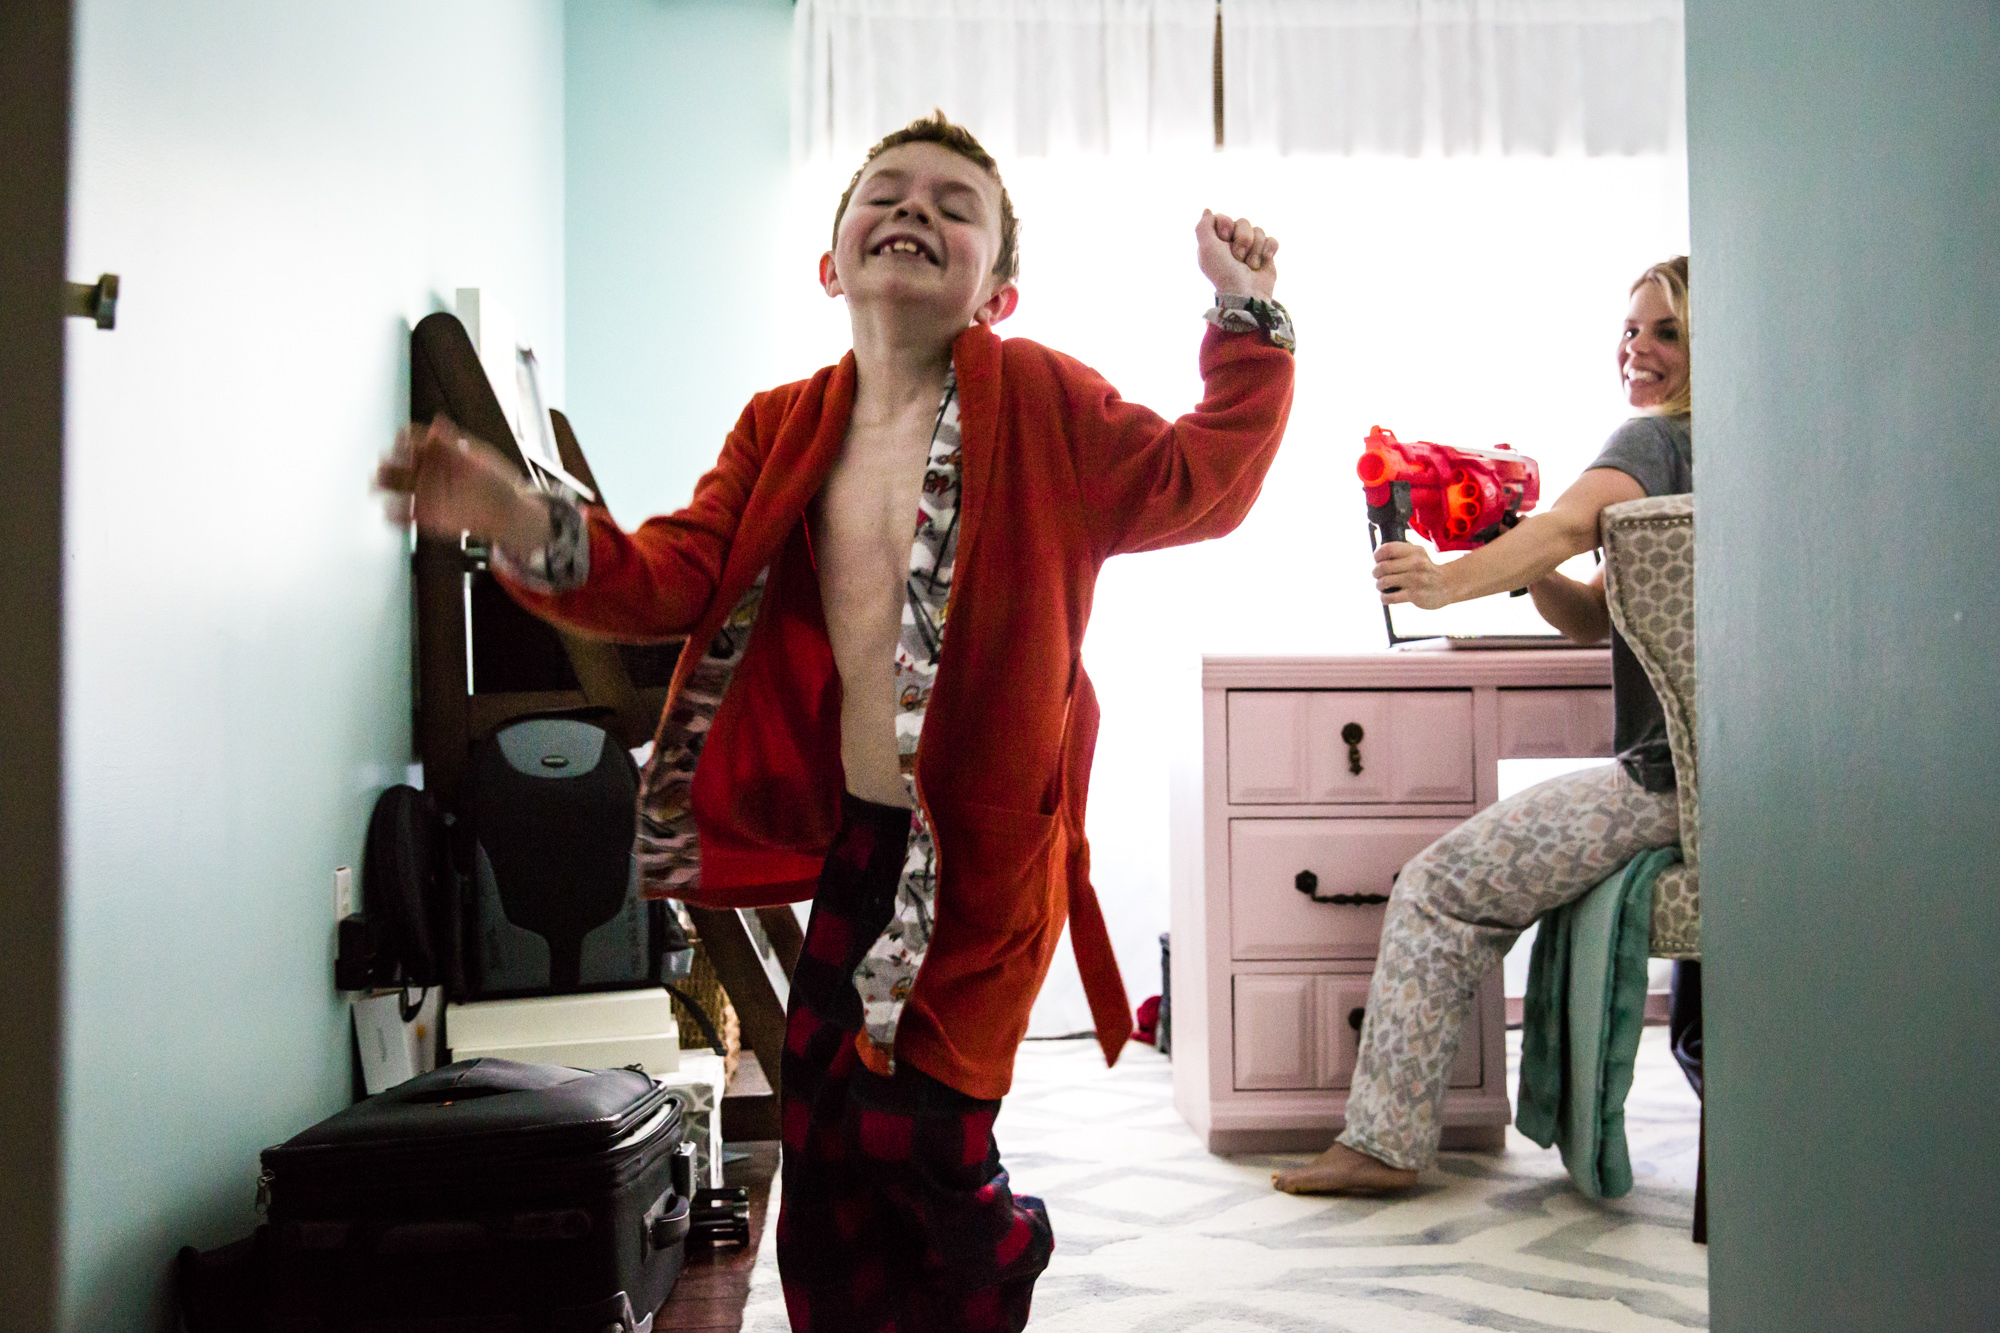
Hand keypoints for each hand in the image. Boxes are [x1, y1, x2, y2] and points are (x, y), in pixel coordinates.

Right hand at [375, 414, 549, 552]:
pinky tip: (391, 512)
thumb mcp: (480, 455)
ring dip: (381, 486)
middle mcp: (425, 470)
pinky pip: (402, 515)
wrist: (507, 512)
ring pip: (394, 486)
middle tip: (385, 463)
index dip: (404, 438)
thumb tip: (437, 421)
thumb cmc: (494, 480)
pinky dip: (394, 514)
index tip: (403, 440)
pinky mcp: (425, 515)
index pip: (409, 438)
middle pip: (396, 461)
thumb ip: (455, 442)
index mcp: (436, 451)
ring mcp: (424, 492)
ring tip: (376, 487)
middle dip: (388, 461)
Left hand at [1196, 210, 1278, 299]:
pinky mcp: (1266, 255)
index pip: (1223, 217)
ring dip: (1254, 249)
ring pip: (1259, 231)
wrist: (1247, 294)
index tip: (1224, 239)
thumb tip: (1207, 210)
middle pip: (1243, 222)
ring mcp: (1251, 248)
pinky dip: (1268, 251)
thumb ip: (1203, 227)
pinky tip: (1262, 263)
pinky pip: (1272, 240)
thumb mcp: (1207, 249)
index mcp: (1216, 241)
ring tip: (1249, 265)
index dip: (1226, 225)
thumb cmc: (1224, 273)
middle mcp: (1233, 243)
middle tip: (1237, 258)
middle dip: (1242, 240)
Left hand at [1373, 540, 1453, 609]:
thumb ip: (1400, 550)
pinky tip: (1386, 596)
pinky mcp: (1416, 595)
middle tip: (1377, 575)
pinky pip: (1390, 597)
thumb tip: (1377, 552)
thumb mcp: (1418, 554)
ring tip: (1381, 586)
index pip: (1387, 549)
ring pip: (1384, 582)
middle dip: (1375, 572)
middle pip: (1383, 566)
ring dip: (1379, 585)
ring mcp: (1416, 580)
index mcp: (1415, 551)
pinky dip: (1384, 597)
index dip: (1377, 555)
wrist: (1446, 585)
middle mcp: (1417, 564)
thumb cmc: (1425, 569)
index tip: (1377, 560)